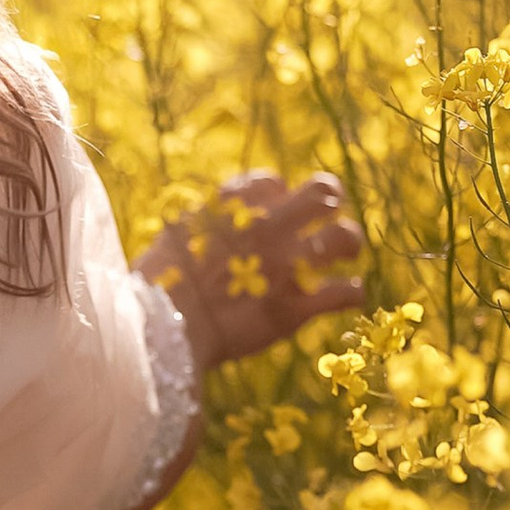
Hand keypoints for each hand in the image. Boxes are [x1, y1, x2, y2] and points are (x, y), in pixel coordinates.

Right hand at [138, 170, 365, 375]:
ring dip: (348, 243)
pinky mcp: (297, 306)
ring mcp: (287, 266)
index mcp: (236, 208)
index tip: (272, 211)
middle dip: (330, 202)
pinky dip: (351, 293)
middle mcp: (269, 229)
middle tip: (326, 218)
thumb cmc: (158, 285)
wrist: (163, 328)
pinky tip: (346, 295)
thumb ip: (207, 220)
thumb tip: (223, 212)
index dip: (278, 195)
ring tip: (344, 254)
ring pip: (345, 237)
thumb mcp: (176, 235)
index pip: (273, 181)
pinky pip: (347, 292)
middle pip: (323, 192)